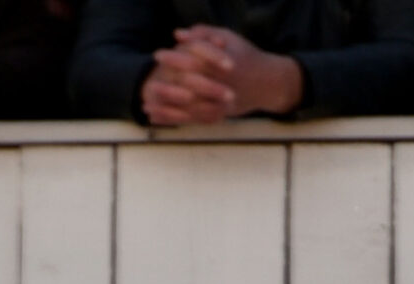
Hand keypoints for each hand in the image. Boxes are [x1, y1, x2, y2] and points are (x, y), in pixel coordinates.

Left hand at [142, 22, 301, 122]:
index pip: (193, 60)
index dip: (174, 58)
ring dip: (166, 109)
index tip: (157, 55)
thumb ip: (203, 33)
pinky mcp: (217, 115)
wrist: (267, 83)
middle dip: (166, 87)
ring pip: (189, 109)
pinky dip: (174, 120)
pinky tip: (158, 119)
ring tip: (147, 106)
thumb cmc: (245, 56)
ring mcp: (218, 103)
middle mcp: (218, 85)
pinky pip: (192, 121)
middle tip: (148, 85)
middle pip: (188, 87)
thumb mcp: (227, 37)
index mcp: (219, 64)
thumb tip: (178, 34)